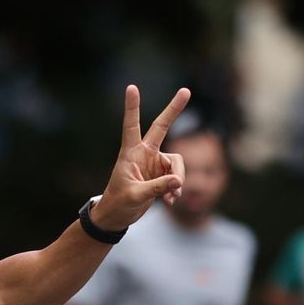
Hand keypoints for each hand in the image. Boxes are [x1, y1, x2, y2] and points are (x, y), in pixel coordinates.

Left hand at [93, 86, 190, 230]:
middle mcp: (144, 153)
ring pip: (177, 163)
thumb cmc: (118, 204)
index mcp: (130, 153)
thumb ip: (156, 188)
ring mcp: (154, 162)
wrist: (117, 216)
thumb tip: (178, 180)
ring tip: (171, 196)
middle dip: (174, 110)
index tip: (132, 87)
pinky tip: (170, 201)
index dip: (132, 107)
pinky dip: (176, 188)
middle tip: (186, 90)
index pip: (131, 126)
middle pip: (161, 127)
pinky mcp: (161, 174)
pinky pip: (177, 176)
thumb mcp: (135, 196)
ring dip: (178, 179)